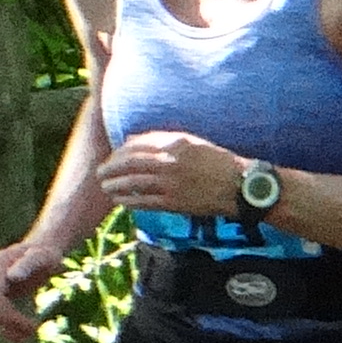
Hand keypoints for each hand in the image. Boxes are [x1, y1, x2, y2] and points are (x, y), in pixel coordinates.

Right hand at [0, 237, 76, 342]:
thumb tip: (12, 276)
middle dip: (10, 327)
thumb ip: (28, 264)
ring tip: (29, 336)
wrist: (40, 250)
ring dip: (6, 332)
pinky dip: (4, 329)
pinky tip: (21, 335)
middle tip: (34, 333)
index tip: (34, 326)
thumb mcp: (42, 257)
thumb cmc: (44, 254)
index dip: (12, 319)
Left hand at [99, 127, 249, 221]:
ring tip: (106, 187)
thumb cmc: (219, 162)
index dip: (120, 151)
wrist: (241, 186)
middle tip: (101, 173)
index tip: (113, 156)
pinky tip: (121, 201)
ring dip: (115, 185)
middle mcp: (170, 161)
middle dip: (110, 168)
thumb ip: (164, 139)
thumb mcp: (193, 143)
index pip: (137, 144)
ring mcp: (171, 183)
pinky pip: (144, 201)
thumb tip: (133, 140)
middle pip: (129, 163)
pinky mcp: (174, 203)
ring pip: (132, 183)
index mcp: (175, 143)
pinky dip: (129, 201)